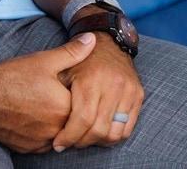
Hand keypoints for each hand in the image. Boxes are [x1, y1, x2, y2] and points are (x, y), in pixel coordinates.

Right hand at [0, 32, 95, 152]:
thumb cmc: (12, 77)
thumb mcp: (45, 60)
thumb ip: (72, 52)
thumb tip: (92, 39)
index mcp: (64, 108)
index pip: (86, 105)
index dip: (81, 94)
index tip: (71, 86)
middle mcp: (55, 130)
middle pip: (73, 122)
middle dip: (70, 110)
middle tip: (57, 95)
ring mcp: (41, 142)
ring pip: (60, 135)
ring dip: (58, 124)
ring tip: (45, 105)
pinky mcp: (28, 149)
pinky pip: (44, 143)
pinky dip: (44, 133)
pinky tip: (35, 117)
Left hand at [52, 32, 142, 150]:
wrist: (108, 42)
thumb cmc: (81, 61)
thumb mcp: (64, 70)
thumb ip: (55, 93)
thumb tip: (48, 123)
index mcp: (91, 79)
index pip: (82, 119)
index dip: (69, 137)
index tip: (58, 144)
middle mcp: (113, 85)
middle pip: (99, 129)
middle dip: (81, 142)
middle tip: (70, 143)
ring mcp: (129, 90)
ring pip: (114, 133)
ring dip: (98, 141)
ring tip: (85, 138)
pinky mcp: (138, 95)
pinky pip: (127, 128)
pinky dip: (113, 136)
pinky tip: (100, 133)